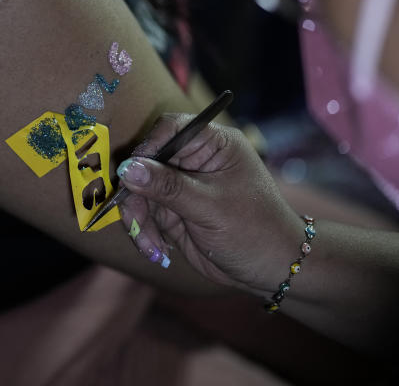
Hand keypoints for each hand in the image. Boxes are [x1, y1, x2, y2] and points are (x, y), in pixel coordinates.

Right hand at [118, 113, 305, 293]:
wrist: (271, 269)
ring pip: (140, 191)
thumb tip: (128, 169)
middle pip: (147, 161)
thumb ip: (168, 187)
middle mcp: (194, 159)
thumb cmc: (255, 230)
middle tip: (135, 220)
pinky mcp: (173, 209)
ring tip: (152, 247)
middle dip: (137, 194)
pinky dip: (144, 232)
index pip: (170, 129)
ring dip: (139, 220)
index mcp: (213, 144)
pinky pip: (145, 213)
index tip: (132, 174)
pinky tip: (156, 250)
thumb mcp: (210, 208)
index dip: (148, 148)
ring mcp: (181, 185)